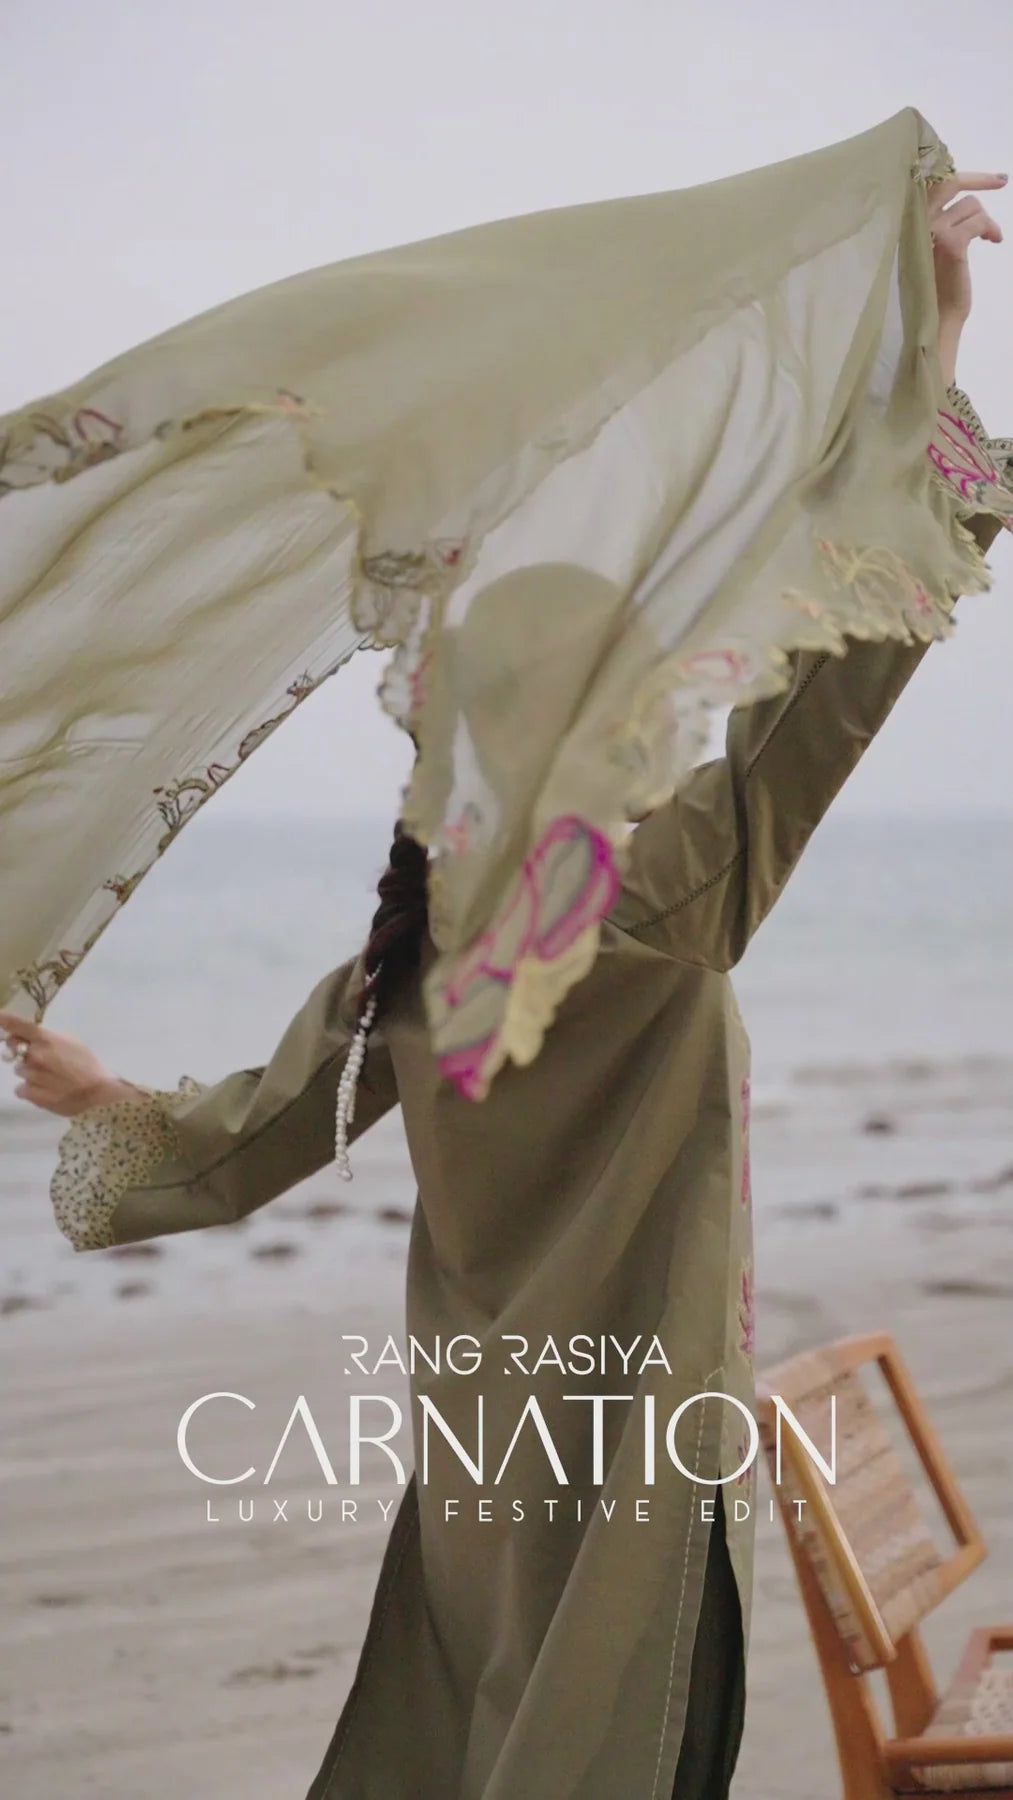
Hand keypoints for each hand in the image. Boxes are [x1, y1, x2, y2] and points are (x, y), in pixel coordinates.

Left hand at [0, 1010, 135, 1116]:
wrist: (98, 1093)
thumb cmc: (88, 1064)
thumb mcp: (72, 1042)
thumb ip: (50, 1038)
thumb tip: (32, 1038)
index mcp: (47, 1039)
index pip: (19, 1026)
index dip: (5, 1020)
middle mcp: (35, 1055)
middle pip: (12, 1048)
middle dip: (20, 1051)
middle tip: (37, 1058)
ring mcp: (32, 1076)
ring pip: (18, 1070)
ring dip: (29, 1072)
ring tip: (48, 1078)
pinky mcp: (31, 1094)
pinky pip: (20, 1089)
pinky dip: (30, 1090)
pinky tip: (45, 1091)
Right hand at [928, 170, 1005, 382]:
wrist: (934, 321)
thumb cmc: (931, 292)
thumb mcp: (930, 251)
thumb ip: (935, 225)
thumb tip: (960, 200)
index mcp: (906, 225)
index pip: (928, 186)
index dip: (954, 174)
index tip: (983, 177)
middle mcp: (914, 224)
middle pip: (948, 183)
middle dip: (978, 179)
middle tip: (1001, 181)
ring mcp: (931, 231)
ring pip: (971, 205)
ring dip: (986, 220)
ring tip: (991, 238)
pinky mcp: (951, 243)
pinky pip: (979, 221)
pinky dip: (991, 229)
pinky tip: (994, 241)